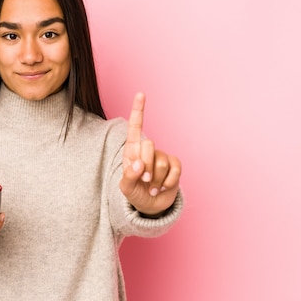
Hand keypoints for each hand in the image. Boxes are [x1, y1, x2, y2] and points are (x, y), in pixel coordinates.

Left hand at [119, 93, 180, 216]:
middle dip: (145, 166)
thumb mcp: (126, 188)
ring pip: (161, 161)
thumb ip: (129, 176)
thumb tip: (139, 164)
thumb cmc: (135, 193)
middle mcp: (148, 151)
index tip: (141, 93)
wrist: (150, 207)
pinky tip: (162, 188)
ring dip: (156, 179)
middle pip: (149, 146)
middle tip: (144, 181)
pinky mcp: (174, 166)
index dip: (139, 110)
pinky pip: (174, 169)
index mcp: (132, 151)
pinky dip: (167, 183)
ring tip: (151, 187)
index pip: (135, 127)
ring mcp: (162, 157)